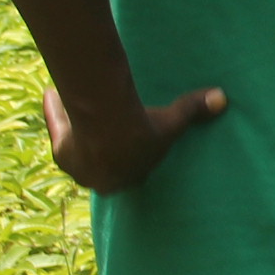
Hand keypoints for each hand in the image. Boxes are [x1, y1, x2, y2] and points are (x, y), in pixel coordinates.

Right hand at [43, 84, 225, 193]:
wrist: (107, 127)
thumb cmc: (145, 131)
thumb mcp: (172, 121)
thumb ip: (195, 111)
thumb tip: (223, 99)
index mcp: (128, 180)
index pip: (131, 170)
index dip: (132, 155)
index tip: (131, 140)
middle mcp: (100, 181)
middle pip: (101, 164)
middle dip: (102, 151)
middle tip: (104, 134)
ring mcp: (78, 168)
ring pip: (76, 149)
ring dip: (76, 132)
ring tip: (78, 113)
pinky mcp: (61, 150)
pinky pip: (58, 130)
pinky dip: (55, 111)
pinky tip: (51, 93)